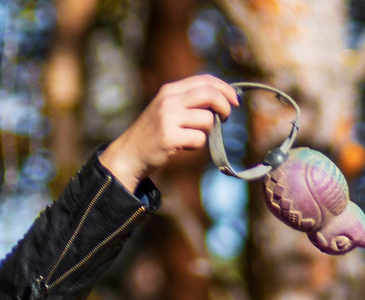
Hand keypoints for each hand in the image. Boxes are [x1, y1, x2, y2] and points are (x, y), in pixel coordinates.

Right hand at [98, 75, 237, 191]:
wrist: (129, 154)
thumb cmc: (154, 134)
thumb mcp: (167, 109)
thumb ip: (188, 101)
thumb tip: (222, 99)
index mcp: (169, 90)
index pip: (204, 80)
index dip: (224, 88)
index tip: (235, 100)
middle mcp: (169, 100)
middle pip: (210, 94)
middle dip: (225, 106)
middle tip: (226, 119)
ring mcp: (168, 118)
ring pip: (207, 119)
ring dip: (207, 132)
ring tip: (192, 137)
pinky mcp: (169, 138)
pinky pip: (199, 139)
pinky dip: (197, 145)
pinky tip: (183, 147)